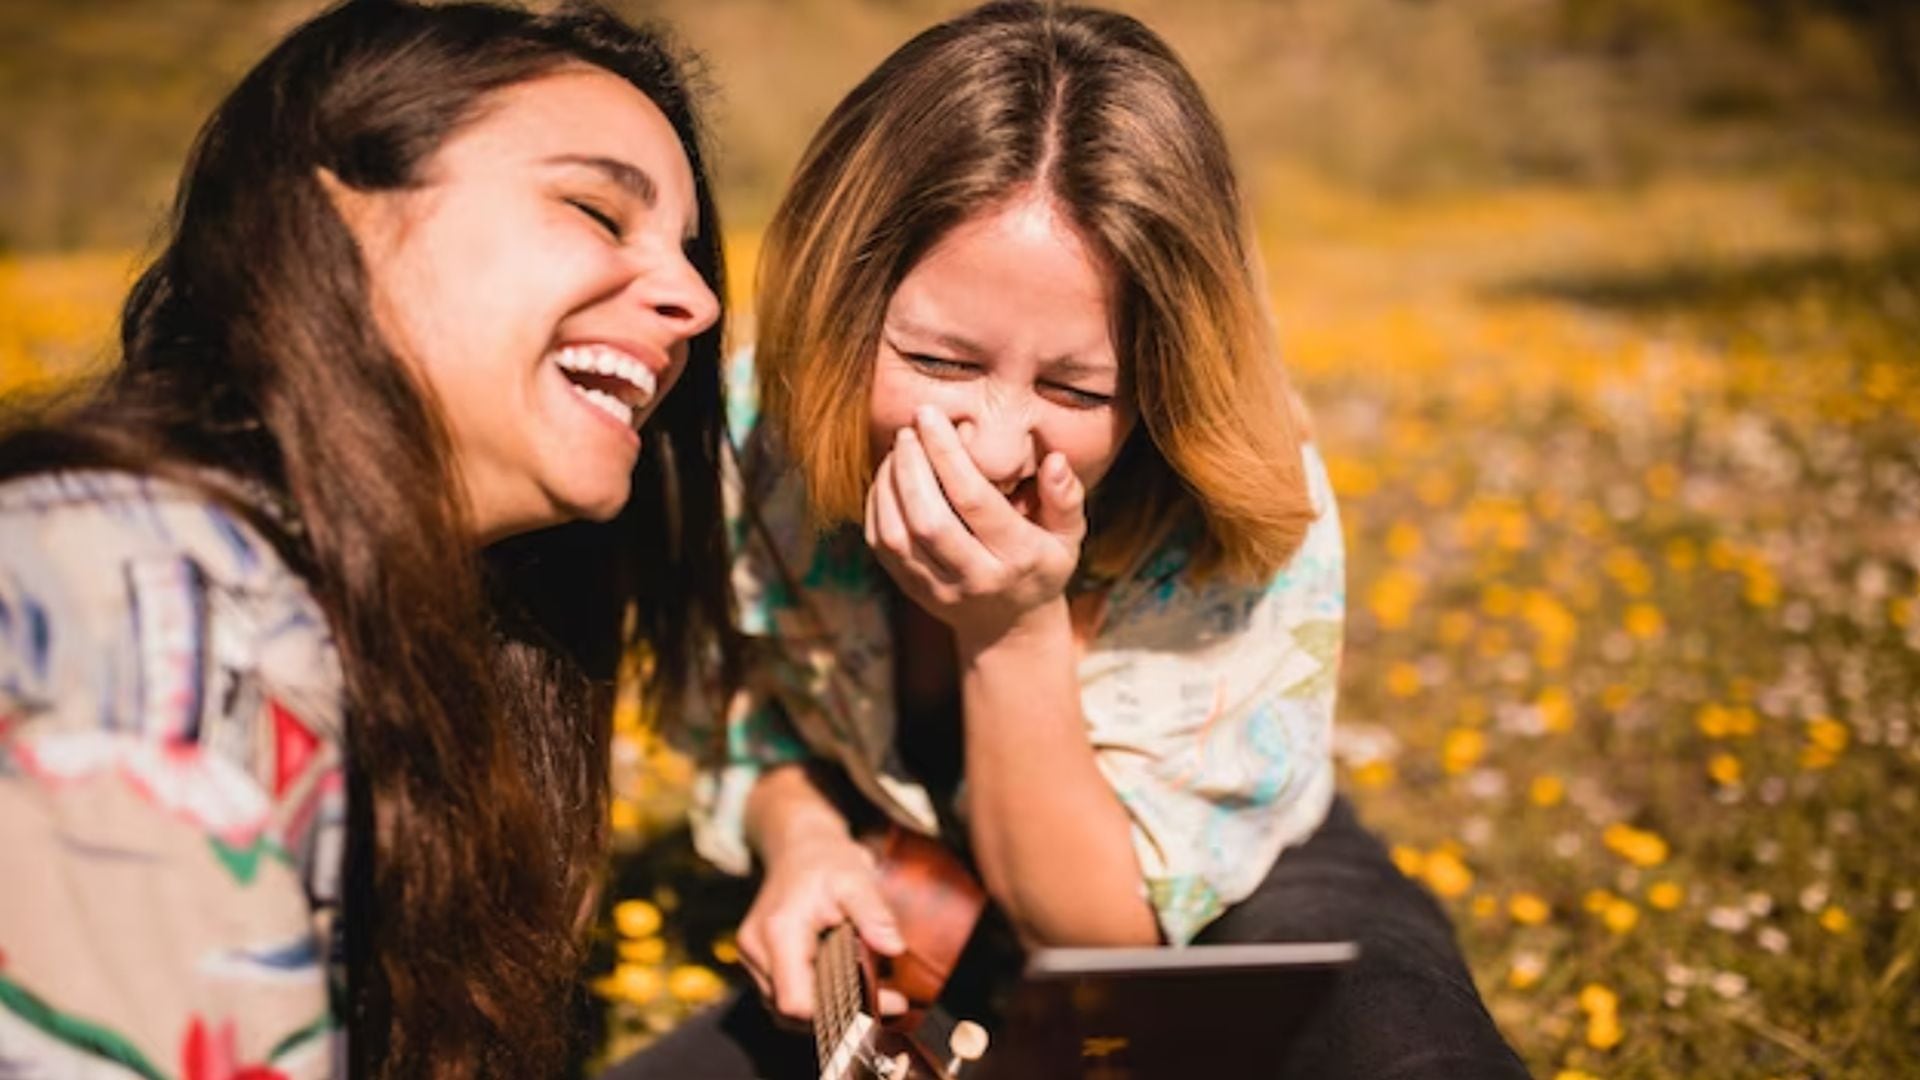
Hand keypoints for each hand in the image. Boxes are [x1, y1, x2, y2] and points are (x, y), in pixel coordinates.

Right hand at [738, 833, 909, 1022]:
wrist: (798, 844)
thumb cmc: (826, 859)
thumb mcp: (856, 878)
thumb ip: (874, 915)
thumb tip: (894, 948)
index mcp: (779, 932)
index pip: (796, 1003)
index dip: (835, 1014)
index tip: (877, 1003)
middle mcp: (757, 949)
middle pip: (790, 1013)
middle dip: (837, 1015)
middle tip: (888, 1002)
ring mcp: (753, 957)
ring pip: (784, 1009)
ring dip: (825, 1009)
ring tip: (871, 995)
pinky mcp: (758, 960)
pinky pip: (783, 994)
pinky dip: (813, 998)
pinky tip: (845, 986)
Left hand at [864, 406, 1085, 645]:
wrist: (1008, 627)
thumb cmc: (1041, 565)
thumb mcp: (1068, 536)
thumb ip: (1065, 497)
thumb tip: (1054, 460)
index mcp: (1017, 558)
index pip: (974, 501)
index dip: (948, 455)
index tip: (931, 416)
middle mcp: (975, 578)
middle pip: (929, 520)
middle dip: (912, 467)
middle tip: (909, 429)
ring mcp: (938, 589)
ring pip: (897, 535)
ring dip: (889, 485)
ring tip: (898, 449)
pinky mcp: (911, 590)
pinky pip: (881, 546)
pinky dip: (877, 505)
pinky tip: (888, 476)